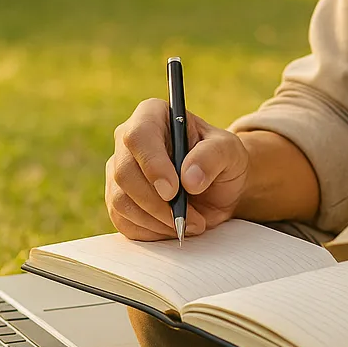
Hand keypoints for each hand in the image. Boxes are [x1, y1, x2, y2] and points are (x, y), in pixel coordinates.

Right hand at [105, 97, 248, 240]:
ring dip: (156, 220)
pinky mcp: (118, 199)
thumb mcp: (229, 151)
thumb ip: (212, 157)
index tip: (173, 190)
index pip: (139, 136)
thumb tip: (189, 178)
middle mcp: (128, 140)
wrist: (217, 187)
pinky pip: (123, 221)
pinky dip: (150, 231)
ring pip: (121, 200)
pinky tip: (173, 228)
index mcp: (152, 115)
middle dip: (156, 202)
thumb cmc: (221, 159)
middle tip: (188, 218)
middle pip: (124, 173)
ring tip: (189, 223)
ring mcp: (119, 171)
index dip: (152, 164)